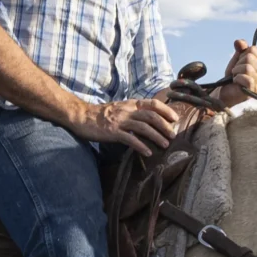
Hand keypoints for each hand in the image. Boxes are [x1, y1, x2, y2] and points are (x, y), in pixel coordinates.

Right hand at [68, 95, 185, 154]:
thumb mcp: (120, 109)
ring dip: (156, 136)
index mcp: (131, 104)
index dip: (166, 110)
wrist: (81, 116)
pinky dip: (141, 146)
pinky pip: (130, 139)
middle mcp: (127, 110)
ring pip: (143, 127)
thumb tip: (149, 119)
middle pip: (151, 116)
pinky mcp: (113, 131)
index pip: (153, 104)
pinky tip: (148, 152)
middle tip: (173, 135)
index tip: (175, 118)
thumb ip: (133, 112)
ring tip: (165, 145)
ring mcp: (120, 121)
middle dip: (165, 126)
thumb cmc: (101, 115)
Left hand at [216, 37, 256, 106]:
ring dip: (236, 70)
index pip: (254, 49)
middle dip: (238, 63)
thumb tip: (238, 42)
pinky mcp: (254, 90)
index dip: (243, 54)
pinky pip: (245, 77)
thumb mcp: (237, 58)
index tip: (241, 63)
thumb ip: (241, 48)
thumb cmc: (234, 74)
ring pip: (247, 67)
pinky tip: (236, 82)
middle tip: (237, 72)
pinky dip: (236, 78)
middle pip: (250, 57)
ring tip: (236, 77)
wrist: (226, 91)